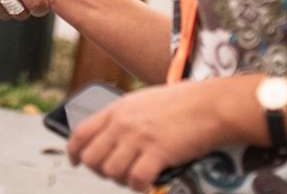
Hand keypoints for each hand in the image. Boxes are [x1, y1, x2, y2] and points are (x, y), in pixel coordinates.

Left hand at [68, 82, 223, 191]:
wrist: (211, 104)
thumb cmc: (184, 102)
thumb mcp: (143, 101)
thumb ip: (124, 117)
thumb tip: (111, 136)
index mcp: (117, 109)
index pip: (80, 133)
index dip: (74, 152)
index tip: (76, 161)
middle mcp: (123, 123)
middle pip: (91, 158)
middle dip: (100, 171)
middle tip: (116, 172)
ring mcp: (138, 138)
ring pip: (111, 172)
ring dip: (122, 179)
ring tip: (136, 175)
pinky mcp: (156, 153)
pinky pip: (135, 180)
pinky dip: (140, 186)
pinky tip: (148, 181)